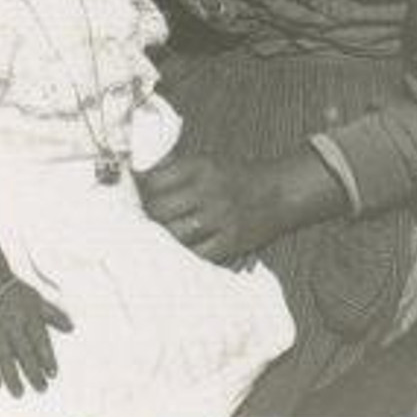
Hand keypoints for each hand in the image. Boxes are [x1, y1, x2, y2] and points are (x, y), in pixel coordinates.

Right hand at [0, 280, 72, 397]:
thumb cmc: (14, 292)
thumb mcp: (36, 299)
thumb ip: (53, 315)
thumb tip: (71, 328)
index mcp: (28, 315)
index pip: (40, 339)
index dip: (47, 357)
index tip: (53, 373)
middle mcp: (13, 324)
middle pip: (24, 352)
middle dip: (33, 371)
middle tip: (42, 389)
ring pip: (4, 357)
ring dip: (12, 376)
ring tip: (19, 393)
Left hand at [136, 153, 281, 264]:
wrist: (280, 193)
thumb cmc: (236, 178)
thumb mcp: (208, 163)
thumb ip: (175, 168)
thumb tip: (138, 172)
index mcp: (201, 167)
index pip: (154, 181)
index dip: (141, 190)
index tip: (136, 195)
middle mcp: (210, 190)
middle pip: (160, 210)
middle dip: (148, 217)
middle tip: (146, 220)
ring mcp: (221, 218)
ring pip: (175, 234)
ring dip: (163, 237)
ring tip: (161, 236)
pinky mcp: (232, 241)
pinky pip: (197, 254)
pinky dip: (186, 253)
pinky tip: (182, 249)